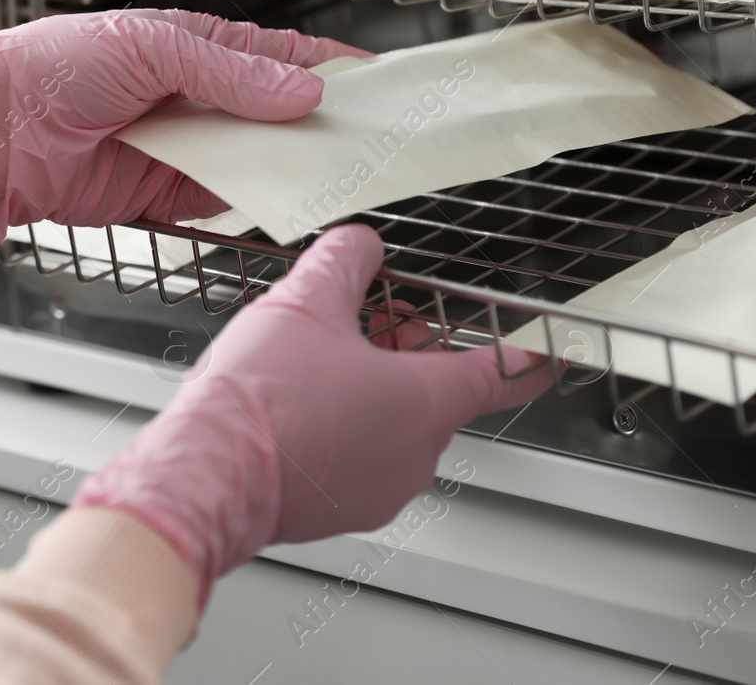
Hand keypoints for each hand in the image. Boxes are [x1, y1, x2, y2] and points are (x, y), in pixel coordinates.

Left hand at [0, 9, 365, 273]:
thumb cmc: (50, 69)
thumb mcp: (151, 50)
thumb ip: (230, 73)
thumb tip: (301, 91)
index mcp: (194, 46)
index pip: (280, 53)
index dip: (329, 65)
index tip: (377, 79)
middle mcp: (195, 97)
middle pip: (277, 112)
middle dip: (321, 123)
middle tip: (372, 135)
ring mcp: (185, 148)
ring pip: (259, 158)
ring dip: (292, 164)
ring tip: (341, 169)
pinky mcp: (167, 196)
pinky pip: (226, 199)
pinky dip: (254, 202)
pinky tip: (284, 200)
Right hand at [71, 224, 553, 593]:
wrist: (205, 475)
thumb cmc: (259, 402)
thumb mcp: (306, 300)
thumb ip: (345, 260)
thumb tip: (359, 244)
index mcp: (426, 402)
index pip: (502, 374)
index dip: (528, 355)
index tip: (551, 352)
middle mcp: (415, 454)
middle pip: (436, 389)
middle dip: (406, 349)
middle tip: (366, 319)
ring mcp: (379, 490)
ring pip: (396, 424)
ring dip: (373, 386)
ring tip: (317, 357)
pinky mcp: (342, 512)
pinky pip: (362, 457)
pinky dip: (345, 425)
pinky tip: (298, 402)